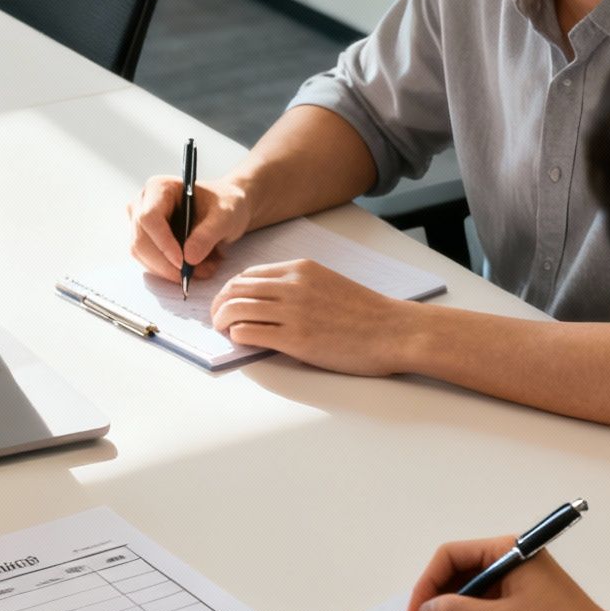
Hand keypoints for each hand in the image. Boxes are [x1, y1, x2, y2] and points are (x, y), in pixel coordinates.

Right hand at [128, 176, 249, 279]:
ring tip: (204, 270)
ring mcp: (139, 224)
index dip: (163, 242)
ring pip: (143, 256)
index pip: (149, 218)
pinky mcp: (145, 242)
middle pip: (141, 241)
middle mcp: (142, 205)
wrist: (224, 210)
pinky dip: (171, 271)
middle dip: (167, 264)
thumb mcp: (225, 215)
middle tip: (197, 274)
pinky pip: (149, 262)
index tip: (183, 263)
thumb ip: (208, 234)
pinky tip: (195, 269)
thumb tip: (189, 258)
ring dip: (170, 270)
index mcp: (159, 188)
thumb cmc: (225, 204)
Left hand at [209, 259, 415, 375]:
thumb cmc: (365, 312)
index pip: (248, 274)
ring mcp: (293, 312)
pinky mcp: (295, 339)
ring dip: (222, 321)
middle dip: (218, 304)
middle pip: (236, 289)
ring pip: (236, 309)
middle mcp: (292, 286)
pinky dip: (237, 336)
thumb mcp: (327, 284)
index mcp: (300, 269)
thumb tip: (264, 300)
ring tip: (223, 330)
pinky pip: (249, 332)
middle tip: (216, 318)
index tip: (225, 301)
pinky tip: (239, 340)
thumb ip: (296, 286)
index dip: (230, 289)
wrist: (394, 331)